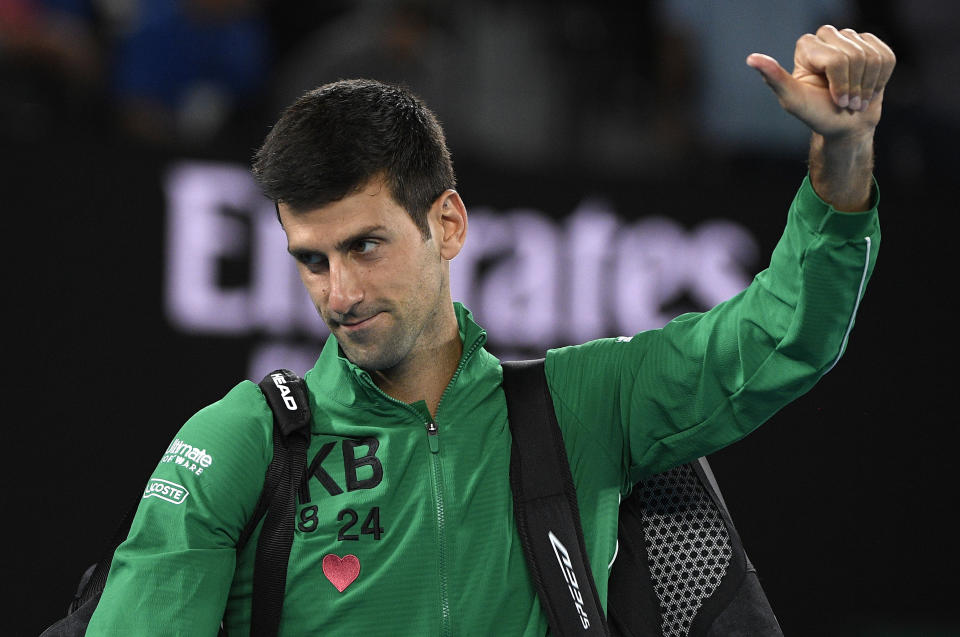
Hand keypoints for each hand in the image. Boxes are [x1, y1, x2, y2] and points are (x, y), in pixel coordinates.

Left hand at [746, 25, 895, 140]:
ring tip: (856, 98)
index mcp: (806, 46)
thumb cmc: (817, 114)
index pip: (837, 59)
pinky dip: (881, 79)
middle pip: (854, 55)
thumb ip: (775, 78)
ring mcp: (851, 40)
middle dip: (854, 85)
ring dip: (868, 85)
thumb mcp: (793, 100)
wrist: (846, 126)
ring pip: (872, 56)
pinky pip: (886, 57)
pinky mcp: (873, 45)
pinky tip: (869, 88)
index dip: (841, 84)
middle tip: (846, 102)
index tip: (835, 100)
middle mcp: (827, 37)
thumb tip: (751, 58)